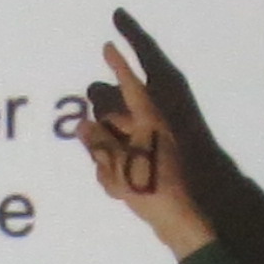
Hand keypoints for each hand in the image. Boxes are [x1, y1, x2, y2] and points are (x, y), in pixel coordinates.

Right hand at [77, 31, 219, 259]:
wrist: (179, 219)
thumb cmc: (150, 187)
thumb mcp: (117, 166)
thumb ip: (99, 144)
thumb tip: (84, 125)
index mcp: (150, 122)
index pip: (131, 85)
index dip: (119, 65)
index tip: (108, 44)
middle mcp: (155, 129)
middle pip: (120, 118)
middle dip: (105, 132)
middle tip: (93, 144)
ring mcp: (157, 147)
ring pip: (121, 141)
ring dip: (109, 156)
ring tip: (108, 178)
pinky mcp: (156, 165)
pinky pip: (128, 158)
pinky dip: (118, 170)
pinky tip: (116, 188)